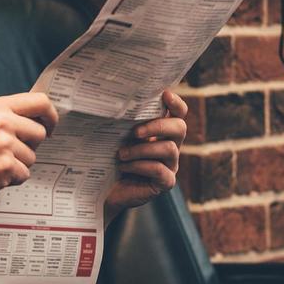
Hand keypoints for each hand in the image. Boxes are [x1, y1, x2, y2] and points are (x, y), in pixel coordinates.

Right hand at [0, 92, 58, 203]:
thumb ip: (7, 115)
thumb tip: (36, 119)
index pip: (39, 102)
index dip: (51, 116)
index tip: (50, 127)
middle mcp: (2, 122)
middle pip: (40, 133)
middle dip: (30, 146)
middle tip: (9, 152)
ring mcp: (4, 144)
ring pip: (32, 157)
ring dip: (18, 164)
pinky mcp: (5, 166)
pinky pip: (24, 174)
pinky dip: (11, 178)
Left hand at [105, 89, 186, 216]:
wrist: (102, 190)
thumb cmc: (109, 158)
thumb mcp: (116, 136)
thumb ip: (123, 121)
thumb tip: (113, 100)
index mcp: (161, 131)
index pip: (178, 113)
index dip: (176, 103)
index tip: (165, 94)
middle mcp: (170, 146)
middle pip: (180, 127)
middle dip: (159, 126)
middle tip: (135, 132)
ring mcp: (170, 165)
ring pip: (169, 149)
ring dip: (142, 149)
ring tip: (121, 154)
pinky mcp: (165, 182)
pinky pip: (160, 170)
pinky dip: (140, 166)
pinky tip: (124, 167)